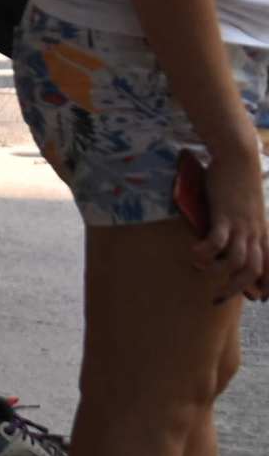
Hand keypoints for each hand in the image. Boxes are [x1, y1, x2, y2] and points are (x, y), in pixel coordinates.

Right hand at [194, 146, 268, 297]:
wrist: (238, 157)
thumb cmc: (239, 179)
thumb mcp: (248, 207)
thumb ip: (244, 223)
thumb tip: (232, 235)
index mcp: (262, 232)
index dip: (266, 285)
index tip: (256, 297)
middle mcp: (254, 233)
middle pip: (253, 270)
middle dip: (236, 288)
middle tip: (217, 296)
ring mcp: (240, 225)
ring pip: (237, 261)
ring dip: (217, 271)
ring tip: (198, 268)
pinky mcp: (224, 215)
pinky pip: (218, 242)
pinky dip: (206, 253)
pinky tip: (193, 253)